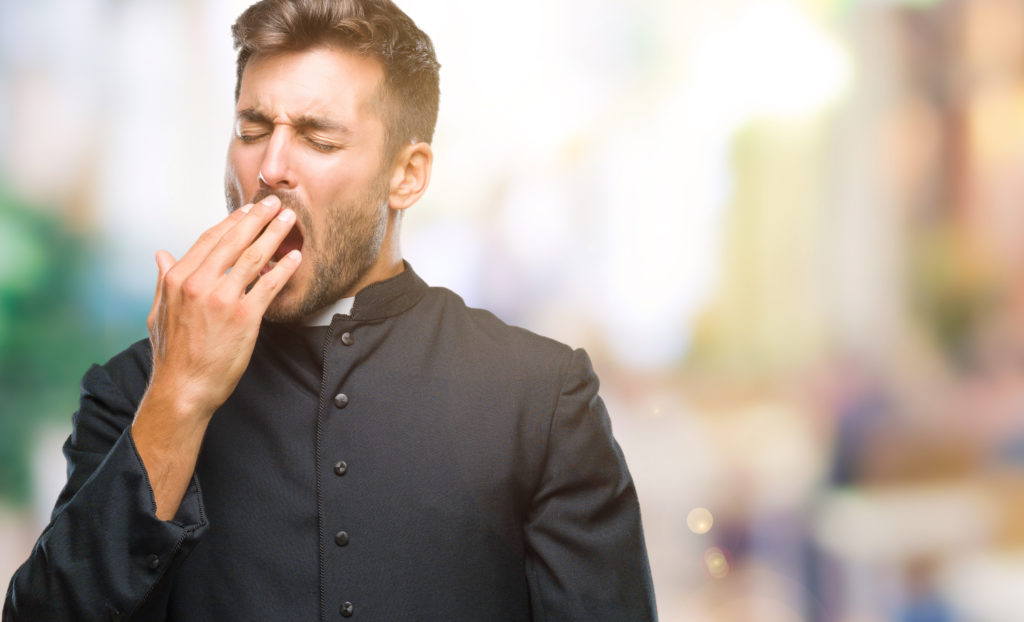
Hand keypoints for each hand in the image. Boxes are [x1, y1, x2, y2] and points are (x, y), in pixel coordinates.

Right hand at [145, 194, 300, 419]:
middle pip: (234, 241)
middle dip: (257, 218)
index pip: (209, 240)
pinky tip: (295, 257)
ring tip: (290, 220)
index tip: (246, 211)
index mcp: (178, 279)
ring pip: (253, 257)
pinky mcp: (244, 317)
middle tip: (275, 203)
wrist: (183, 388)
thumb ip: (163, 280)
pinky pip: (269, 285)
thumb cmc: (172, 354)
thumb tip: (161, 254)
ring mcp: (222, 299)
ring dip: (274, 234)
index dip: (230, 223)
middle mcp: (199, 284)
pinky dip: (284, 268)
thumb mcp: (157, 312)